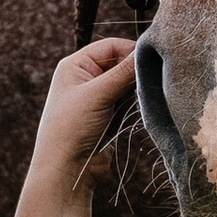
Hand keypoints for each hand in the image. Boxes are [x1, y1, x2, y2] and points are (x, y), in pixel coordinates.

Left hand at [31, 34, 137, 185]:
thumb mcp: (98, 94)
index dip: (132, 51)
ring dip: (137, 91)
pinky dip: (136, 104)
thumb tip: (147, 52)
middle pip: (121, 64)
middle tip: (151, 82)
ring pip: (127, 84)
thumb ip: (124, 72)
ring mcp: (97, 97)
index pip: (111, 46)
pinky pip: (128, 101)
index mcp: (76, 65)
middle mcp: (86, 78)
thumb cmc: (71, 128)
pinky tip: (140, 111)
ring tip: (144, 99)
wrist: (65, 170)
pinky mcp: (107, 115)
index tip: (151, 62)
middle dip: (136, 73)